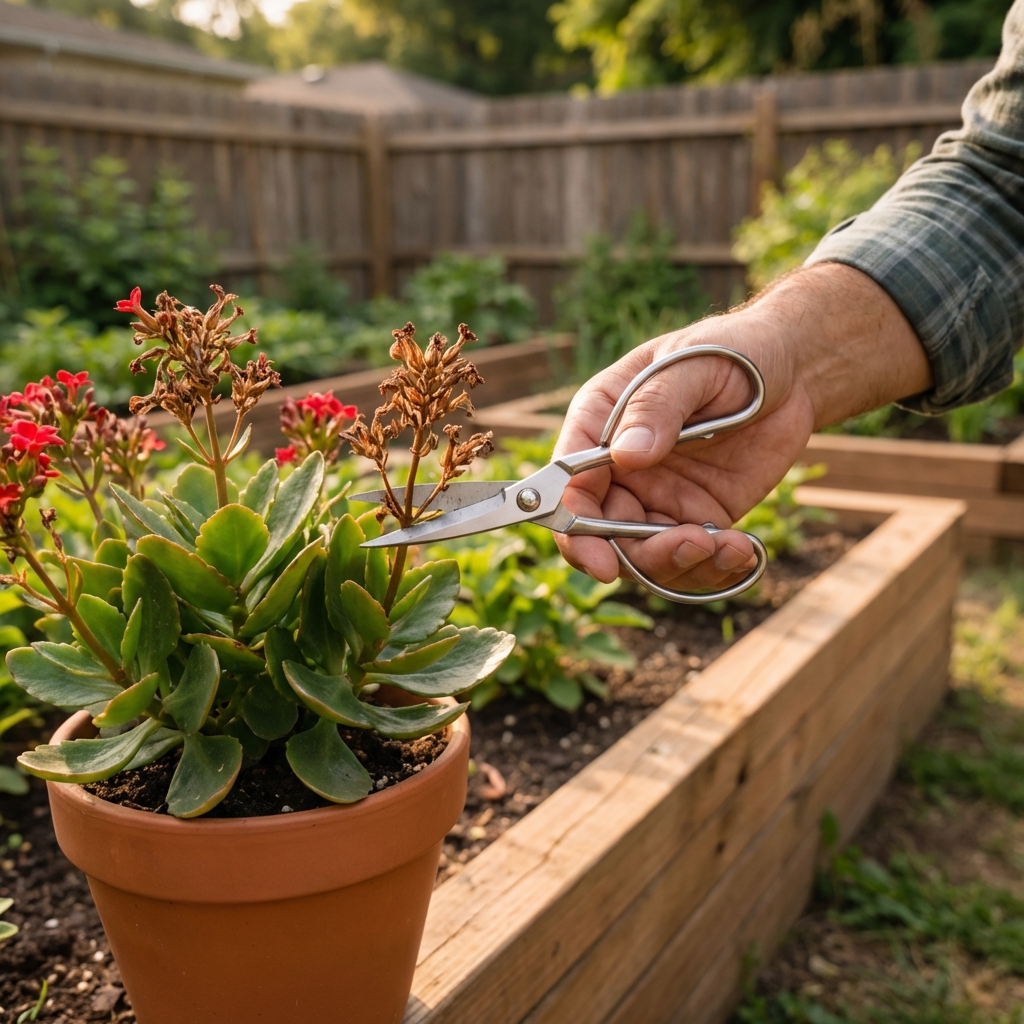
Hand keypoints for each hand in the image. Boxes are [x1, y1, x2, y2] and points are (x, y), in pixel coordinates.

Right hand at [553, 264, 932, 592]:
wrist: (794, 371)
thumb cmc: (734, 352)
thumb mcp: (695, 366)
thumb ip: (657, 406)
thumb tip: (626, 455)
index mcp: (599, 422)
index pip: (568, 483)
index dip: (573, 526)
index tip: (600, 560)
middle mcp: (619, 468)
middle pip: (599, 532)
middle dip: (635, 554)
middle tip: (686, 547)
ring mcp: (656, 496)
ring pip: (643, 554)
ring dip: (678, 562)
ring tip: (725, 546)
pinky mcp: (697, 517)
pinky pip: (690, 558)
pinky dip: (713, 569)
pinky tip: (742, 551)